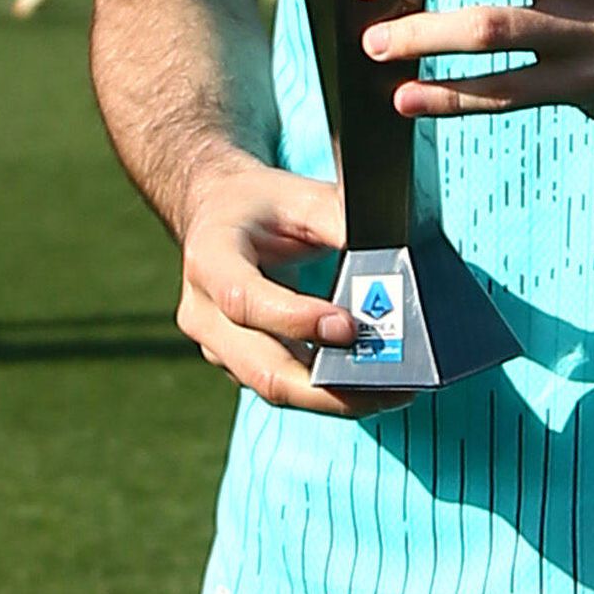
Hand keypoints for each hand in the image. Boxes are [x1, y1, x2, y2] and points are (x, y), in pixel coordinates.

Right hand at [170, 154, 400, 417]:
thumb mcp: (296, 195)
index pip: (244, 300)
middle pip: (261, 368)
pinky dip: (323, 391)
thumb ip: (337, 220)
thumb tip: (389, 256)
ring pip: (273, 388)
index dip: (295, 320)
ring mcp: (216, 345)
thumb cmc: (257, 204)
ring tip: (390, 392)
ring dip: (332, 397)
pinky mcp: (236, 363)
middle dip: (326, 387)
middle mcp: (203, 312)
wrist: (215, 215)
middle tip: (387, 386)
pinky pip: (280, 386)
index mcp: (209, 259)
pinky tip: (366, 387)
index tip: (348, 326)